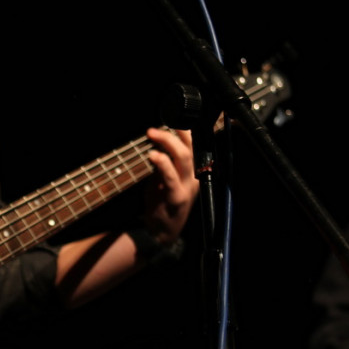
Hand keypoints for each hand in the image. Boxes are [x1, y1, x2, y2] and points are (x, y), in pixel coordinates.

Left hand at [142, 126, 197, 243]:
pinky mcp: (176, 197)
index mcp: (195, 171)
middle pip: (191, 148)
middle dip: (176, 132)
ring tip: (152, 132)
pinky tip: (152, 155)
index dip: (187, 130)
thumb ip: (164, 161)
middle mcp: (195, 177)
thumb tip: (158, 140)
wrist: (161, 232)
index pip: (195, 145)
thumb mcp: (164, 178)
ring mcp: (187, 187)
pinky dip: (162, 164)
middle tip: (157, 126)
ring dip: (167, 143)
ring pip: (184, 158)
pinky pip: (170, 177)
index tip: (173, 116)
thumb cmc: (163, 202)